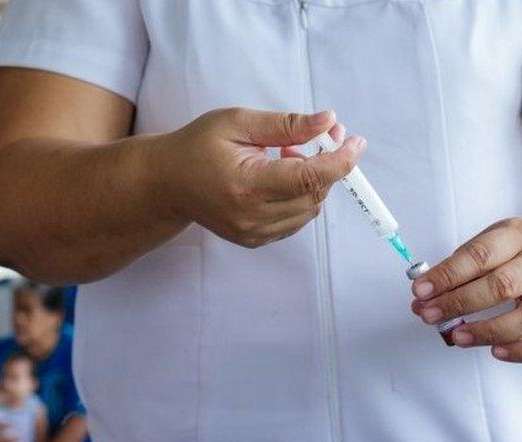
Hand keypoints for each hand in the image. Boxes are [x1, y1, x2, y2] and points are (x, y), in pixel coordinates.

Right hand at [152, 108, 364, 247]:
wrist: (167, 183)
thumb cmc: (197, 146)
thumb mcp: (237, 122)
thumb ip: (285, 124)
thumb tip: (328, 122)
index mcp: (245, 186)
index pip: (308, 179)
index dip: (340, 160)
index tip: (355, 141)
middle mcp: (251, 216)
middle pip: (314, 195)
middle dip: (328, 164)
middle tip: (320, 136)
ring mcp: (253, 233)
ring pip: (309, 210)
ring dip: (313, 181)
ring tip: (289, 155)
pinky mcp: (254, 239)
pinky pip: (295, 219)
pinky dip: (300, 196)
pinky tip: (281, 175)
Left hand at [411, 217, 521, 361]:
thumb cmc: (517, 255)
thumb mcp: (491, 244)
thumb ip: (457, 270)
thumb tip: (421, 299)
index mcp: (520, 235)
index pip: (480, 255)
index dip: (447, 275)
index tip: (420, 291)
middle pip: (502, 285)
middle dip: (458, 303)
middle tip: (428, 314)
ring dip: (487, 330)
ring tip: (456, 336)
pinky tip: (495, 352)